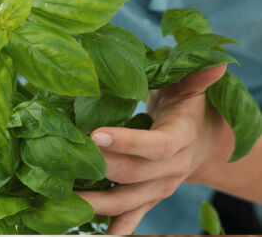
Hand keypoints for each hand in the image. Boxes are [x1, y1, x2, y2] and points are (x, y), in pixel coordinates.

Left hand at [76, 65, 231, 234]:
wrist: (202, 141)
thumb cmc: (187, 107)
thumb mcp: (190, 87)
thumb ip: (196, 76)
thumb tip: (215, 60)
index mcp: (180, 138)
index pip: (155, 145)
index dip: (127, 142)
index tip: (95, 134)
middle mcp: (171, 169)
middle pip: (134, 174)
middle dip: (100, 168)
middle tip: (64, 159)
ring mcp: (160, 187)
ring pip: (128, 201)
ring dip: (97, 203)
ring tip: (64, 199)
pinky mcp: (151, 198)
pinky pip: (132, 218)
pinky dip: (113, 228)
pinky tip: (90, 233)